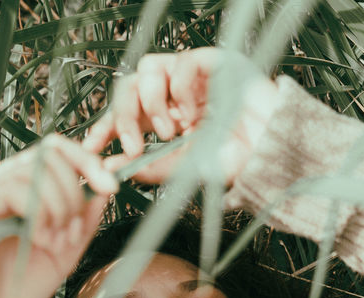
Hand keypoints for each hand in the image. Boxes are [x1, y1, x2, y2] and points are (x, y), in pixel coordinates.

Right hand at [0, 134, 116, 297]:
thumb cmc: (19, 289)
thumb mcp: (66, 251)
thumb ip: (85, 220)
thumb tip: (105, 189)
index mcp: (19, 189)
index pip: (53, 150)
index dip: (86, 160)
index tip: (111, 185)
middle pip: (47, 155)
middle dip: (74, 192)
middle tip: (74, 230)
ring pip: (32, 171)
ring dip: (57, 207)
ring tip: (55, 241)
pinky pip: (11, 191)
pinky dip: (37, 214)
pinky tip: (38, 240)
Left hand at [82, 48, 279, 186]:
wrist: (271, 152)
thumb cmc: (236, 160)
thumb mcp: (184, 170)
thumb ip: (148, 168)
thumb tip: (110, 167)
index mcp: (163, 119)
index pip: (123, 114)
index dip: (104, 126)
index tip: (91, 146)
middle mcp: (172, 95)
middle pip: (127, 88)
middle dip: (124, 119)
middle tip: (135, 146)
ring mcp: (189, 77)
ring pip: (146, 69)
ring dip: (152, 104)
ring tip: (171, 130)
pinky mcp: (210, 61)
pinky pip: (179, 63)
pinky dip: (180, 91)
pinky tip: (193, 113)